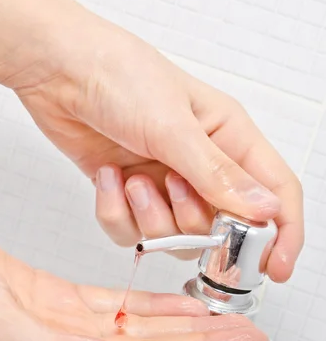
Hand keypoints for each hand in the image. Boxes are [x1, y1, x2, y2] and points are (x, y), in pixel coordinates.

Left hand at [1, 1, 302, 280]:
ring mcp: (165, 184)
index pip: (275, 192)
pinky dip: (116, 213)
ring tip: (133, 178)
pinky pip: (132, 234)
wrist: (59, 72)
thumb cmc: (120, 76)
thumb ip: (218, 175)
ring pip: (174, 238)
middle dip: (193, 222)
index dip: (282, 233)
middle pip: (221, 229)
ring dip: (149, 217)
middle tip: (173, 188)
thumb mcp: (174, 126)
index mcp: (228, 139)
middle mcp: (201, 167)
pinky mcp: (130, 196)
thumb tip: (266, 210)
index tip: (276, 267)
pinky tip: (108, 178)